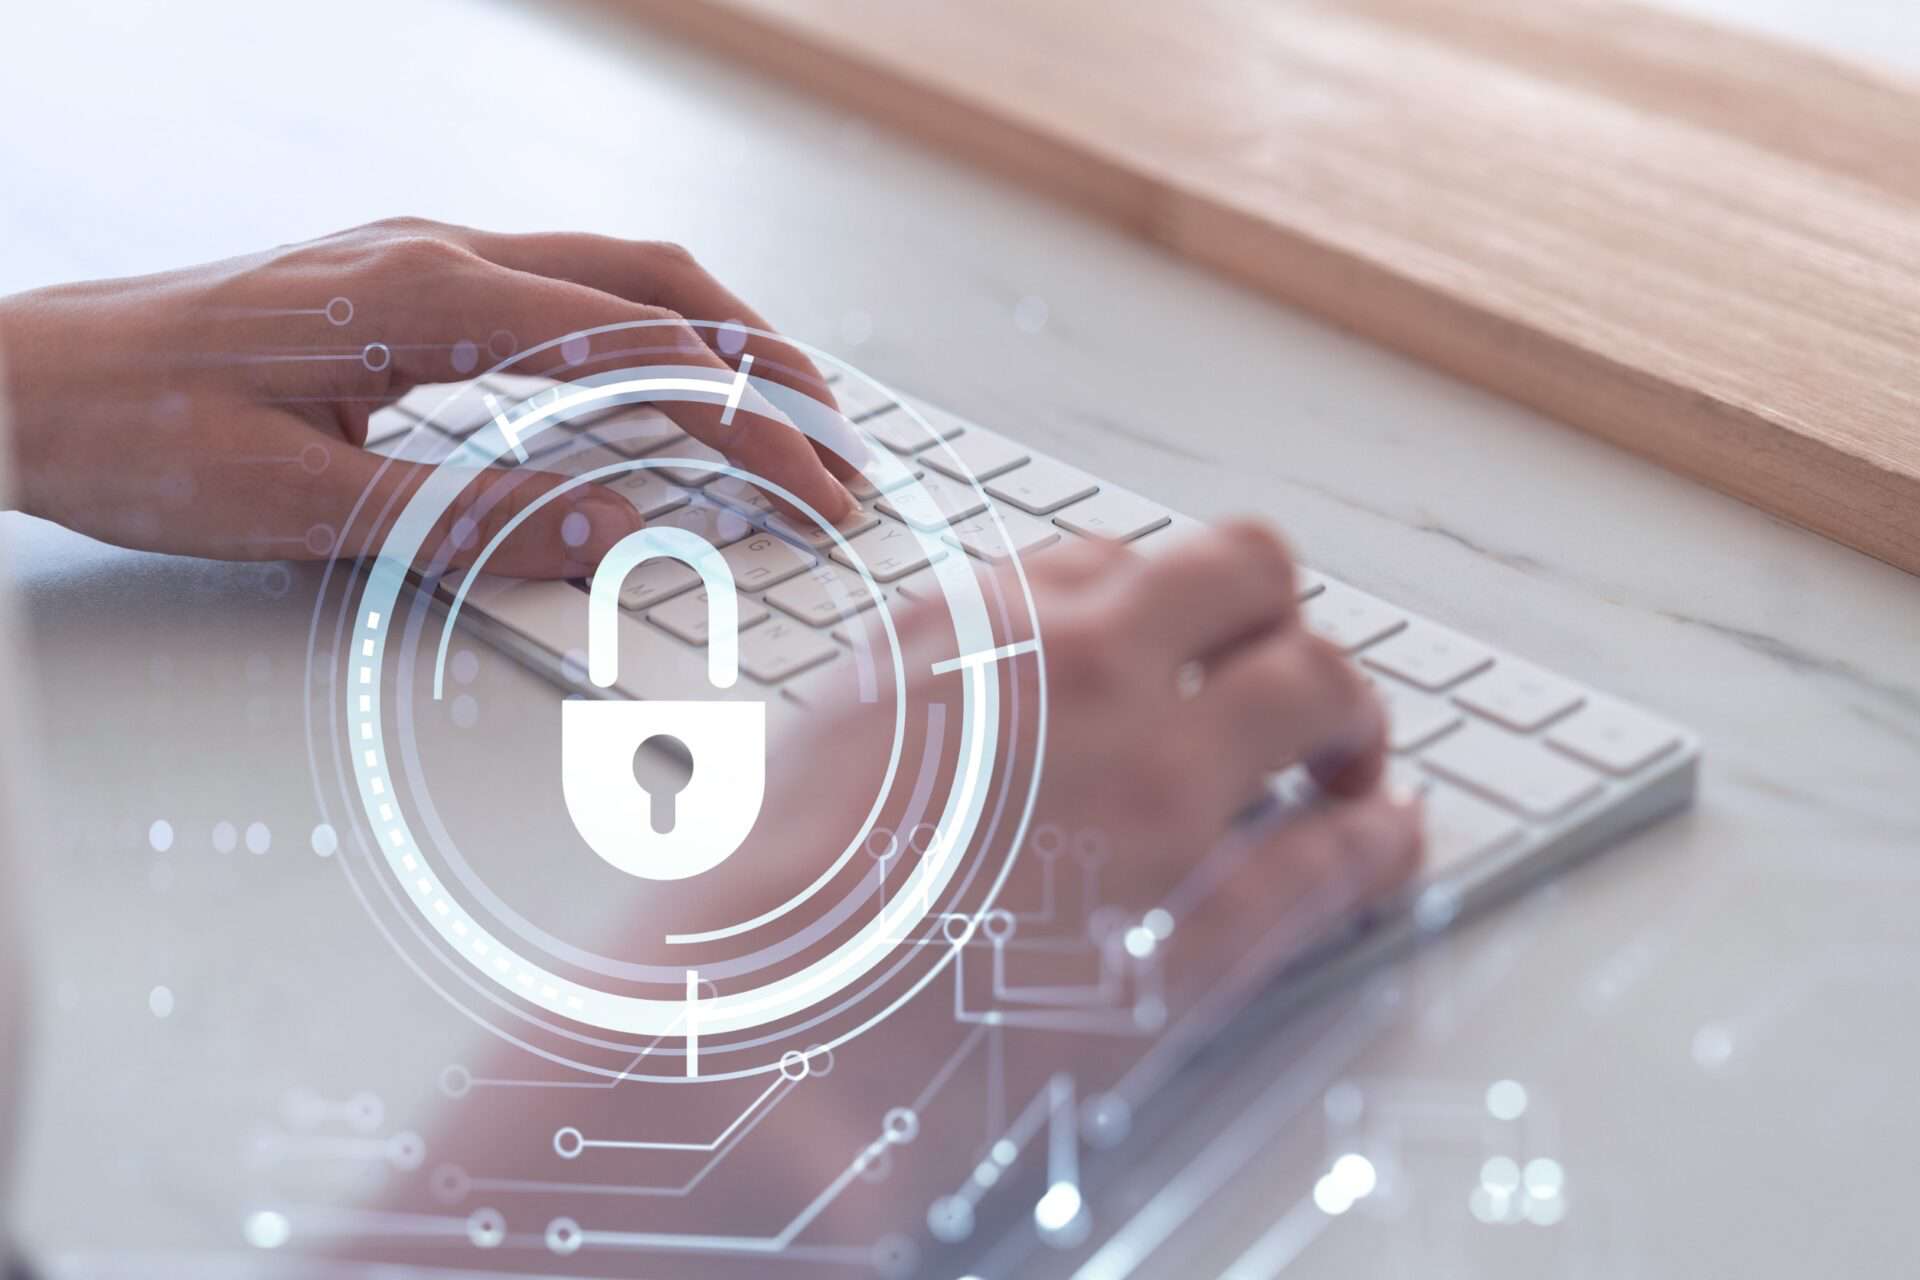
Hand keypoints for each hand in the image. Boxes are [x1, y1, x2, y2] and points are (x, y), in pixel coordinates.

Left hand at [0, 218, 859, 575]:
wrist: (23, 381)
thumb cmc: (136, 437)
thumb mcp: (299, 509)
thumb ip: (468, 520)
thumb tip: (617, 529)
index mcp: (427, 300)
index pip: (639, 351)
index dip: (747, 424)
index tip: (815, 489)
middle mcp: (438, 255)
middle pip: (656, 280)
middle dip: (764, 360)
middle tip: (838, 443)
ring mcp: (422, 255)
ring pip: (615, 269)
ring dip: (713, 335)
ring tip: (782, 408)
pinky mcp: (403, 278)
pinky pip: (561, 286)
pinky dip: (643, 330)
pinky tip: (661, 380)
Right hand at [313, 522, 1417, 1270]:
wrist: (741, 1042)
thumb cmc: (761, 901)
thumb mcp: (835, 728)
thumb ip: (941, 672)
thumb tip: (1010, 661)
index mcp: (981, 625)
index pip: (1132, 559)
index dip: (1174, 607)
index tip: (1188, 648)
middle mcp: (1084, 680)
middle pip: (1254, 579)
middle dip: (1283, 623)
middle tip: (1294, 684)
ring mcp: (1152, 799)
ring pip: (1323, 689)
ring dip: (1352, 717)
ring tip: (1352, 759)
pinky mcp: (1193, 935)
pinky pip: (1338, 858)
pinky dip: (1380, 842)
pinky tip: (1383, 843)